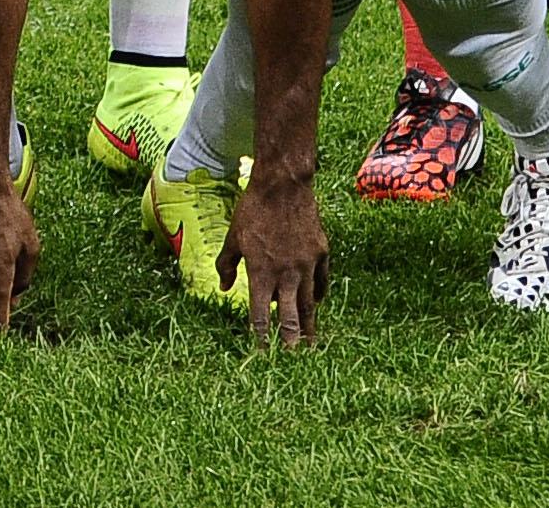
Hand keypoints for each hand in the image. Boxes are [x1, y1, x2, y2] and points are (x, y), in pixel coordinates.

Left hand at [225, 163, 330, 345]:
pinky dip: (320, 295)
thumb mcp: (233, 237)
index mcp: (261, 273)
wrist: (283, 185)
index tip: (262, 354)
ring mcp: (306, 265)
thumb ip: (227, 265)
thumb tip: (226, 288)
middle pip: (289, 316)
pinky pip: (322, 281)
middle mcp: (285, 274)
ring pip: (309, 303)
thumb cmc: (252, 210)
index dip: (260, 336)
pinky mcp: (321, 253)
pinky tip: (319, 304)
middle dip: (291, 341)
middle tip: (294, 362)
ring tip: (313, 345)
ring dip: (310, 325)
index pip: (260, 314)